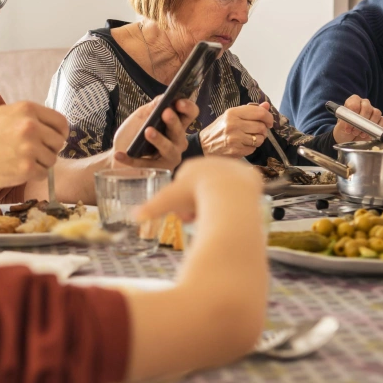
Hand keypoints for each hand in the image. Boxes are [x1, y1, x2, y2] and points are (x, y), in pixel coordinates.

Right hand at [0, 101, 67, 189]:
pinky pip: (43, 174)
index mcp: (27, 109)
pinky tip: (16, 170)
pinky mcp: (26, 168)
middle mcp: (30, 126)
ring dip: (40, 164)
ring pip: (52, 160)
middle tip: (32, 153)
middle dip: (49, 150)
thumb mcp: (4, 114)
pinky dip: (33, 175)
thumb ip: (29, 117)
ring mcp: (29, 147)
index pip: (61, 122)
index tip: (52, 140)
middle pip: (59, 142)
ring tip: (20, 161)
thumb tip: (54, 127)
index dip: (59, 133)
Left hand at [112, 96, 198, 169]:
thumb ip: (152, 107)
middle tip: (165, 112)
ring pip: (169, 149)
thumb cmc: (133, 134)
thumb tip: (163, 98)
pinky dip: (132, 159)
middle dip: (174, 121)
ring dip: (159, 140)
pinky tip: (119, 154)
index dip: (187, 107)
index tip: (178, 102)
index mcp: (176, 125)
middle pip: (180, 131)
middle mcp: (178, 142)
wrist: (118, 153)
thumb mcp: (141, 116)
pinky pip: (146, 164)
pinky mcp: (159, 171)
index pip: (190, 114)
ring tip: (147, 131)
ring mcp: (170, 157)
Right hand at [136, 157, 262, 223]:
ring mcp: (230, 167)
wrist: (228, 192)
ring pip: (222, 190)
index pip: (183, 186)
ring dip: (217, 204)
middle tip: (200, 219)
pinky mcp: (249, 175)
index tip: (186, 217)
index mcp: (191, 166)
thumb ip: (152, 208)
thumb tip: (133, 217)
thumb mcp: (169, 201)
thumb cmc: (195, 196)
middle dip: (199, 205)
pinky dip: (237, 201)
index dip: (182, 204)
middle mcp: (211, 163)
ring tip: (217, 215)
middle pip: (202, 189)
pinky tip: (235, 209)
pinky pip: (242, 191)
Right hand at [197, 102, 273, 157]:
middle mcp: (234, 125)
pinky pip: (253, 148)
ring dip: (259, 139)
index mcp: (232, 113)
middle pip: (261, 126)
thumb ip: (249, 110)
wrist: (203, 145)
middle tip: (258, 130)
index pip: (259, 113)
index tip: (269, 121)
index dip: (268, 117)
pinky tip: (244, 144)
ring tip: (251, 137)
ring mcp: (235, 139)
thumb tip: (266, 105)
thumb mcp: (231, 115)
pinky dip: (251, 147)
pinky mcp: (236, 150)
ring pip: (260, 139)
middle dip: (263, 129)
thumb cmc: (219, 129)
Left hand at [333, 95, 382, 142]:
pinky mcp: (379, 119)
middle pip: (367, 108)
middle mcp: (364, 104)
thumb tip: (351, 121)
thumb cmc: (343, 130)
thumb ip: (344, 122)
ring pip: (376, 113)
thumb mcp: (340, 127)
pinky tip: (369, 134)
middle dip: (361, 122)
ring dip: (369, 126)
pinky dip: (376, 128)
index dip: (352, 115)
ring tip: (361, 134)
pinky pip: (382, 120)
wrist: (348, 139)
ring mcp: (372, 111)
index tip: (348, 126)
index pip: (354, 103)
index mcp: (353, 101)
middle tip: (355, 132)